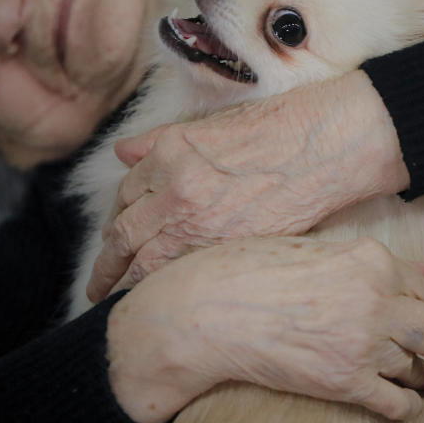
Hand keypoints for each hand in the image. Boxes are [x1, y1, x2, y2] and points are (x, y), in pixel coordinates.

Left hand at [87, 70, 410, 301]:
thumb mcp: (210, 123)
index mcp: (168, 154)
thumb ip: (159, 142)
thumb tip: (123, 153)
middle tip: (98, 283)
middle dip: (106, 264)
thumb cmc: (276, 125)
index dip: (117, 216)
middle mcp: (175, 190)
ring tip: (115, 299)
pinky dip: (164, 288)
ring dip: (125, 283)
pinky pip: (181, 275)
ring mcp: (199, 223)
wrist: (325, 143)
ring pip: (145, 263)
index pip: (125, 194)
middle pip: (123, 235)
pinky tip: (159, 299)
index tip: (115, 234)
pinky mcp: (227, 247)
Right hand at [106, 237, 423, 422]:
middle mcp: (376, 298)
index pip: (419, 285)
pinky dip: (405, 407)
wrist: (210, 310)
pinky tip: (401, 406)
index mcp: (369, 259)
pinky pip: (397, 402)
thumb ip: (367, 263)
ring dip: (419, 378)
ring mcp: (364, 341)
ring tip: (420, 385)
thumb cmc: (250, 271)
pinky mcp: (346, 380)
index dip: (423, 305)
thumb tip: (419, 273)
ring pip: (415, 366)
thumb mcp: (312, 251)